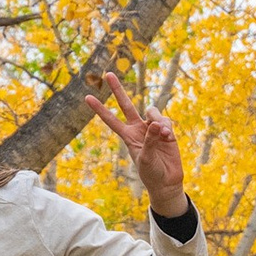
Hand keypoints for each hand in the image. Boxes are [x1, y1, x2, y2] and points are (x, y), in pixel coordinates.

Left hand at [94, 67, 185, 211]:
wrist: (167, 181)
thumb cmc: (151, 172)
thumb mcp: (145, 157)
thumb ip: (149, 139)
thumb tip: (155, 123)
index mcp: (127, 136)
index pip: (111, 120)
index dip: (100, 109)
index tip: (87, 97)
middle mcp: (138, 128)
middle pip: (126, 104)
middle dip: (118, 90)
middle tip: (108, 74)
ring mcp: (152, 128)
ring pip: (152, 112)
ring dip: (158, 121)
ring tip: (163, 135)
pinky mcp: (166, 130)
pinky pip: (165, 120)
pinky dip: (167, 126)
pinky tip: (168, 136)